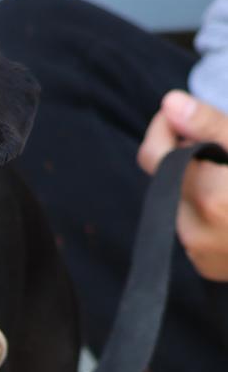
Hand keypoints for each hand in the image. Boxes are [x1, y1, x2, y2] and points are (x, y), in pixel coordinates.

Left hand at [137, 90, 227, 280]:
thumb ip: (209, 124)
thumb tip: (169, 104)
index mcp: (210, 199)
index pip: (153, 155)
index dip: (163, 128)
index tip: (182, 115)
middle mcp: (195, 233)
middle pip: (163, 181)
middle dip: (184, 155)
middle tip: (219, 142)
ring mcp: (199, 255)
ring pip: (175, 206)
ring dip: (194, 183)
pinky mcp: (206, 267)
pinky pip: (190, 230)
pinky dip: (203, 210)